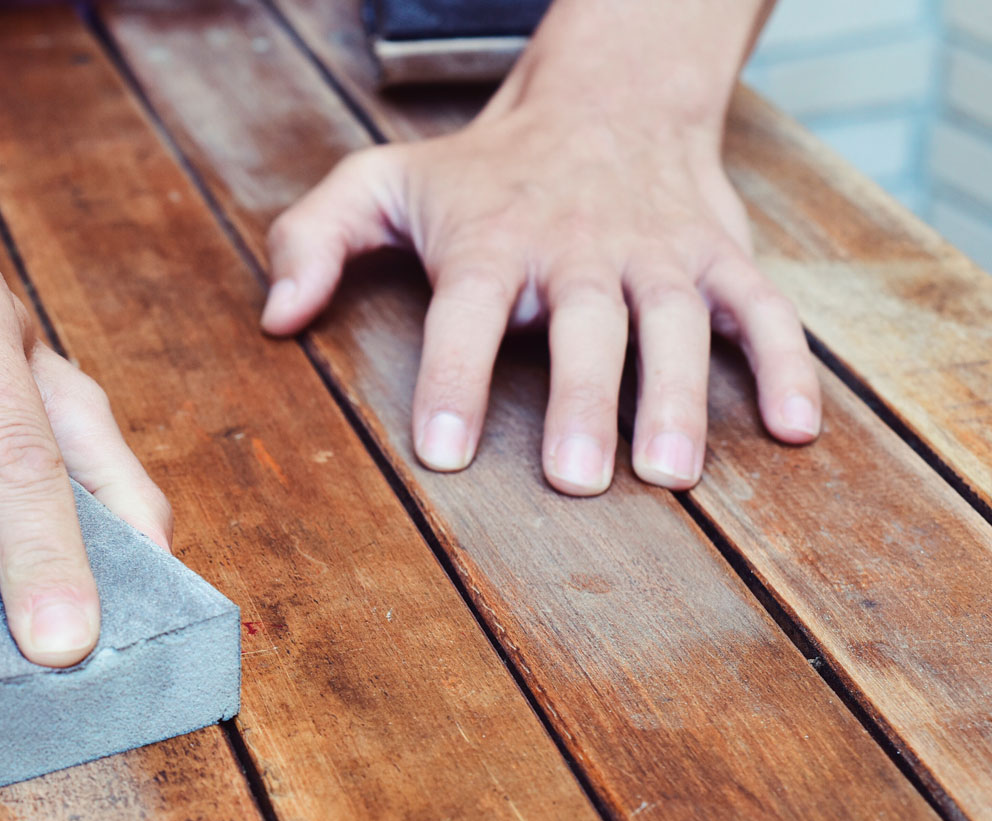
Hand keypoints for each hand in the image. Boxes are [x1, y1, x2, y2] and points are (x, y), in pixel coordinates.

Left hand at [260, 96, 821, 494]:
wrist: (608, 93)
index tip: (444, 450)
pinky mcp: (721, 257)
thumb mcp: (381, 181)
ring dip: (679, 396)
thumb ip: (313, 239)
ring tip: (671, 474)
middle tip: (573, 478)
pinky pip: (763, 309)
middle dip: (579, 399)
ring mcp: (658, 252)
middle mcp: (579, 247)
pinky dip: (785, 364)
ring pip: (674, 323)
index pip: (467, 312)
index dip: (453, 379)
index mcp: (493, 241)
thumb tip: (274, 317)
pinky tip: (796, 430)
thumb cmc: (482, 167)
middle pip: (584, 325)